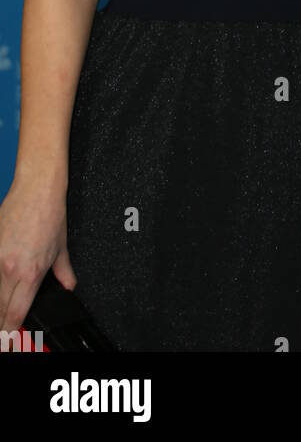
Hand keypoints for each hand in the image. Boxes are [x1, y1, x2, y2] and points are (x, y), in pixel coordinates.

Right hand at [0, 178, 75, 347]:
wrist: (37, 188)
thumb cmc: (50, 214)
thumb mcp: (61, 248)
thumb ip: (64, 273)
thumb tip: (68, 286)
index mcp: (30, 274)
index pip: (15, 314)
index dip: (11, 331)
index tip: (10, 337)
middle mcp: (9, 269)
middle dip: (1, 320)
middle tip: (6, 326)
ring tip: (4, 302)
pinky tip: (1, 282)